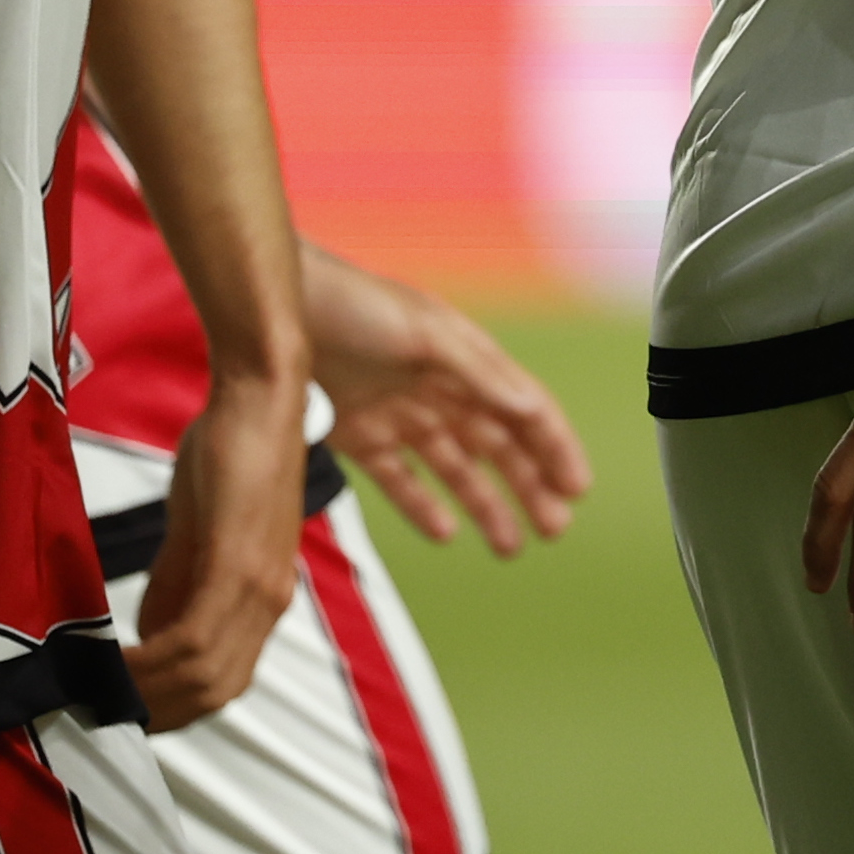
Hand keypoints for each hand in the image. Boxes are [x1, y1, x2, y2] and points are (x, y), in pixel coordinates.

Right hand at [126, 356, 306, 730]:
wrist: (257, 395)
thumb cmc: (228, 453)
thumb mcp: (199, 531)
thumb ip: (176, 585)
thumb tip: (148, 638)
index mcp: (263, 599)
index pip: (223, 683)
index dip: (175, 707)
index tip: (126, 710)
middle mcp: (269, 602)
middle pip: (215, 692)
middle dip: (157, 710)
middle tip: (101, 708)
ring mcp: (258, 584)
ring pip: (205, 674)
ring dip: (147, 690)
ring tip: (97, 688)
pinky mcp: (237, 561)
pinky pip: (195, 635)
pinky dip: (151, 658)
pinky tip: (115, 660)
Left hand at [302, 243, 593, 553]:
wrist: (276, 310)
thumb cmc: (355, 305)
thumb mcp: (426, 333)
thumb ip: (481, 374)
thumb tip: (533, 410)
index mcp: (467, 359)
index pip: (524, 410)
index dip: (555, 448)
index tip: (577, 489)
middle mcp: (440, 388)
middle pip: (497, 446)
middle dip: (529, 487)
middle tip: (554, 530)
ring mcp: (401, 413)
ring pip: (456, 469)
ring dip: (485, 506)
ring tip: (510, 548)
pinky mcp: (360, 434)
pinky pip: (400, 479)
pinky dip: (423, 506)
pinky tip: (445, 533)